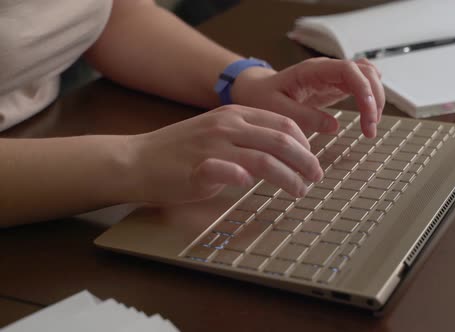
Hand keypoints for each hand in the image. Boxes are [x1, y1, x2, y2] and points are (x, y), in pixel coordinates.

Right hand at [128, 105, 321, 203]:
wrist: (138, 160)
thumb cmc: (180, 150)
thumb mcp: (219, 132)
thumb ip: (249, 138)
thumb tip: (283, 153)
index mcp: (235, 114)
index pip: (283, 123)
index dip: (305, 143)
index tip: (312, 160)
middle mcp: (227, 125)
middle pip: (281, 141)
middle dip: (306, 161)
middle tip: (316, 177)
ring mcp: (212, 146)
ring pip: (264, 159)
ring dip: (289, 178)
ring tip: (299, 190)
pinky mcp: (197, 168)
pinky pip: (226, 171)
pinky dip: (242, 179)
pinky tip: (250, 187)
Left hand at [231, 57, 384, 137]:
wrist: (255, 92)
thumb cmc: (262, 97)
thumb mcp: (276, 110)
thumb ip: (303, 117)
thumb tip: (333, 125)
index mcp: (312, 70)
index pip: (349, 70)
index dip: (364, 90)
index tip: (369, 115)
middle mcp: (327, 70)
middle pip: (365, 72)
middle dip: (374, 99)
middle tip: (370, 129)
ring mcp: (333, 78)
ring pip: (368, 78)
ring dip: (375, 101)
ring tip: (370, 127)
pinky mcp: (335, 88)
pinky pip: (361, 87)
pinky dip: (370, 101)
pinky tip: (370, 117)